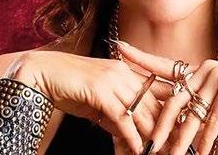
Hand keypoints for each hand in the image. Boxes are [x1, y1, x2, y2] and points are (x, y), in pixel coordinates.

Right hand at [3, 50, 169, 154]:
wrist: (44, 73)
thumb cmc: (70, 87)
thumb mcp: (98, 102)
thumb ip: (115, 115)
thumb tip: (129, 134)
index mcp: (125, 70)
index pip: (152, 92)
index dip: (165, 112)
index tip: (173, 132)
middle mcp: (123, 72)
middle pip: (151, 101)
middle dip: (163, 126)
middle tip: (171, 147)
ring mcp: (112, 79)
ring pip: (139, 109)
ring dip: (150, 133)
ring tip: (157, 151)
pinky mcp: (100, 89)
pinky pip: (121, 115)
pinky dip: (131, 134)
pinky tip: (136, 148)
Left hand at [117, 41, 217, 154]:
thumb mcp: (214, 105)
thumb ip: (194, 108)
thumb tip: (171, 125)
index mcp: (196, 71)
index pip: (163, 65)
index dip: (140, 57)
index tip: (118, 48)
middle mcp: (203, 69)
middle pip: (172, 98)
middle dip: (158, 125)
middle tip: (148, 147)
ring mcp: (217, 74)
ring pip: (191, 111)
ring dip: (182, 138)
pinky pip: (213, 116)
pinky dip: (207, 136)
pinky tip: (202, 152)